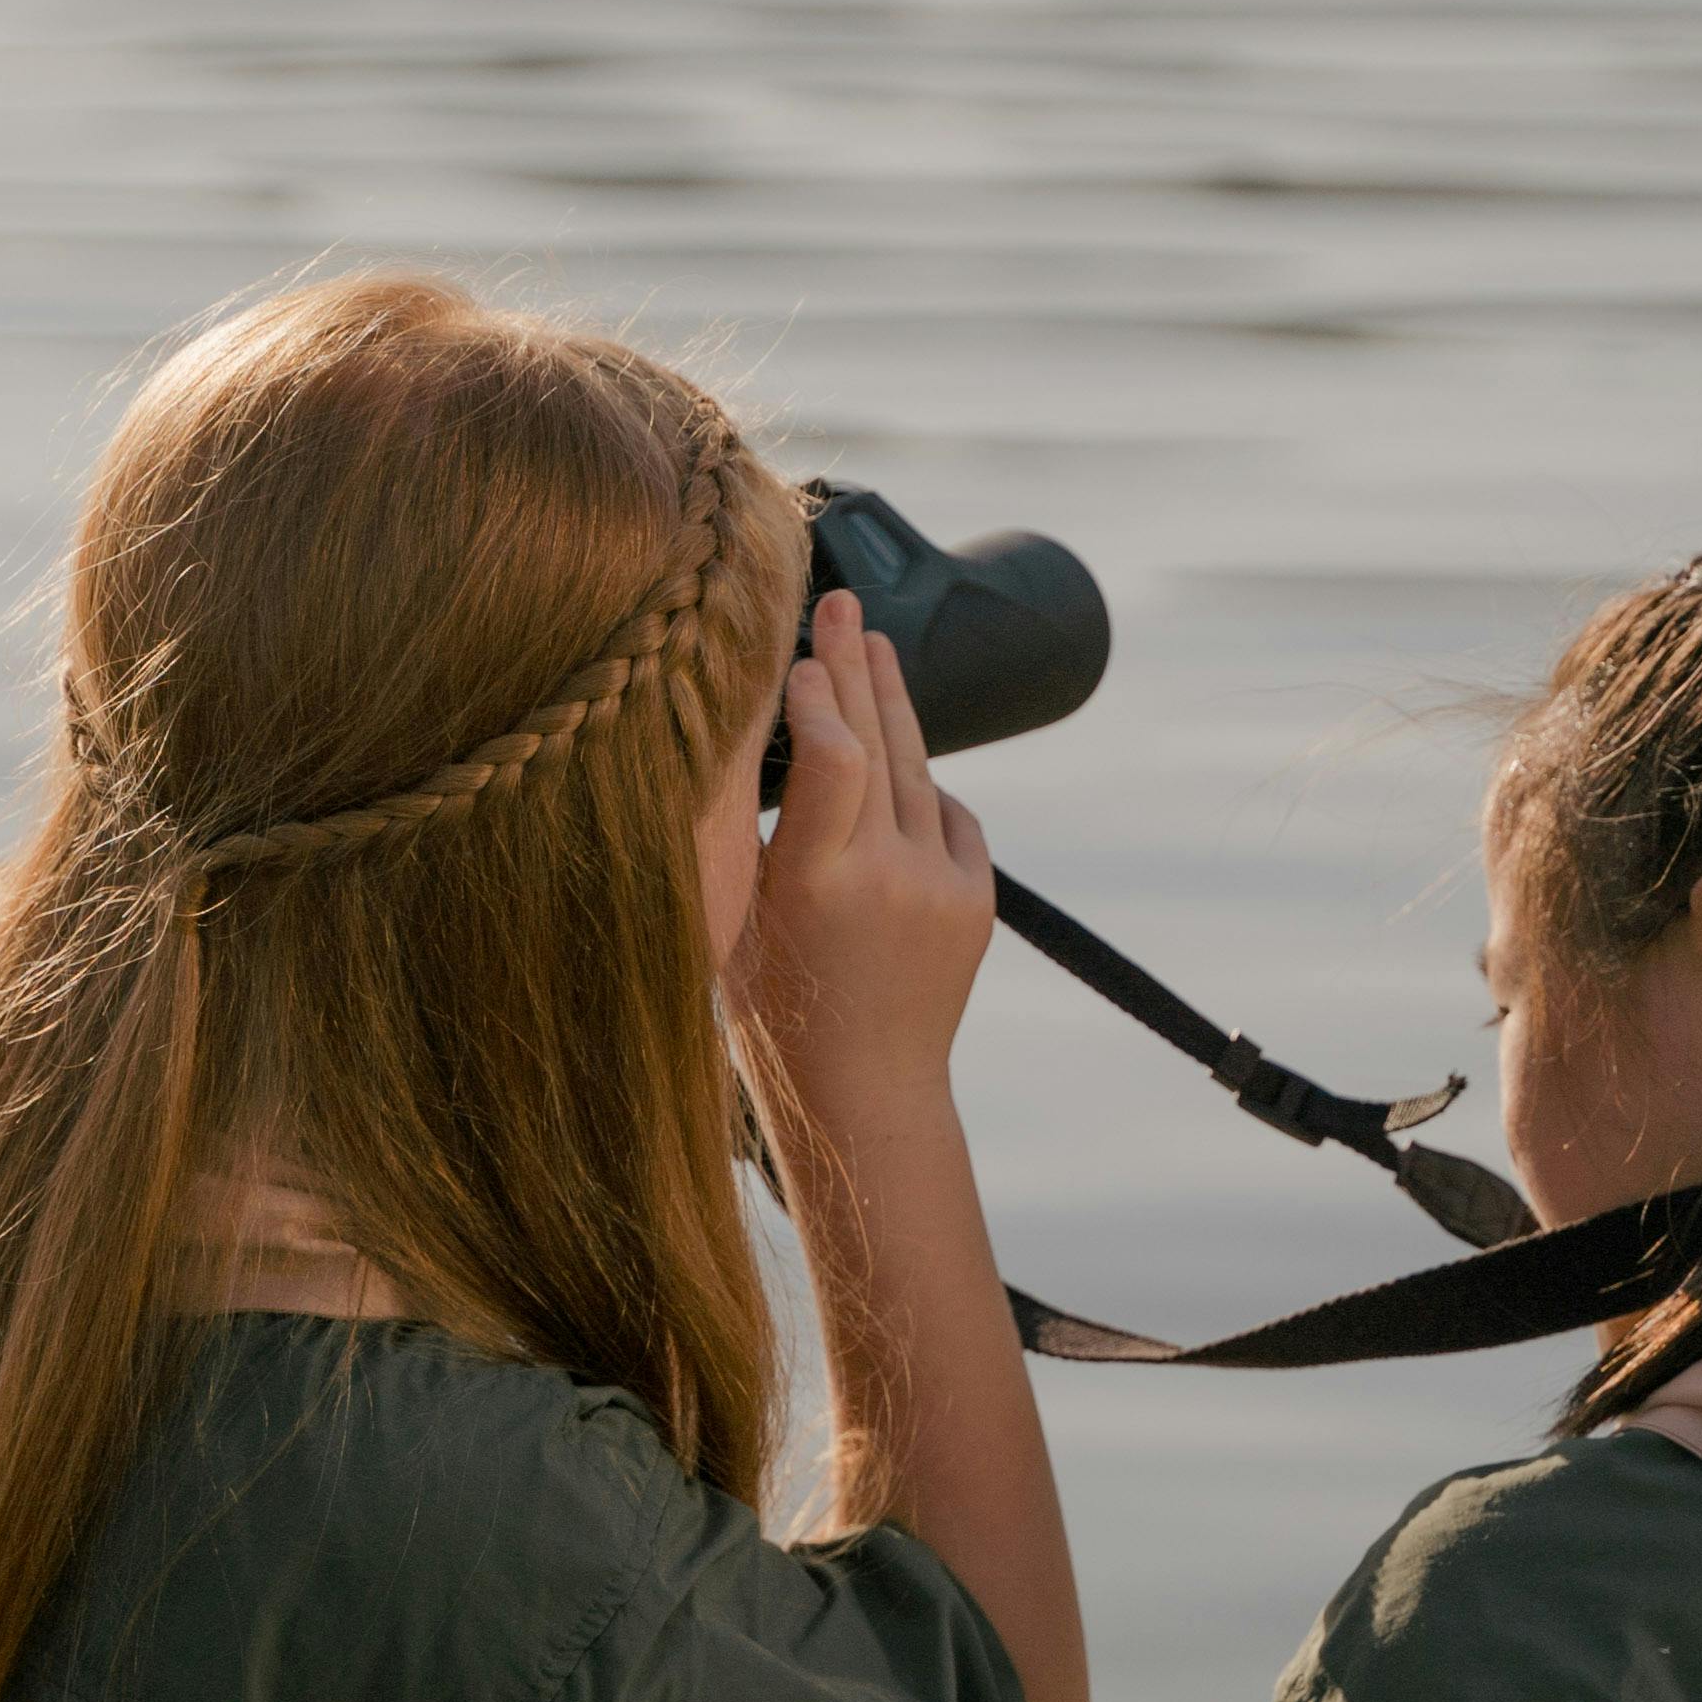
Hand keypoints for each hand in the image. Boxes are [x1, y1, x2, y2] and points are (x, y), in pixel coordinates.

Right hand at [737, 590, 992, 1133]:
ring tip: (872, 644)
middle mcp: (889, 880)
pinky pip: (949, 815)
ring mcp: (943, 888)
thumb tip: (724, 737)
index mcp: (815, 887)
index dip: (819, 696)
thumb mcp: (727, 930)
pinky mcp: (978, 900)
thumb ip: (730, 841)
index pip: (831, 758)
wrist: (869, 1098)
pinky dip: (920, 784)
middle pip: (878, 742)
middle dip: (856, 665)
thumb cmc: (774, 1017)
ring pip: (918, 770)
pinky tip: (896, 752)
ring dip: (893, 703)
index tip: (800, 656)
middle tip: (841, 604)